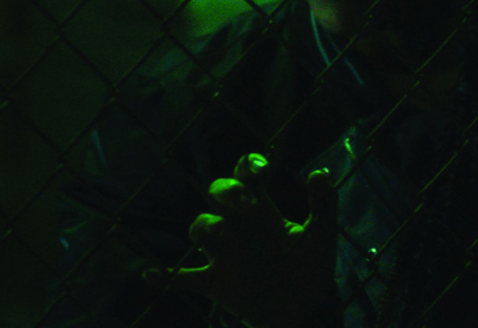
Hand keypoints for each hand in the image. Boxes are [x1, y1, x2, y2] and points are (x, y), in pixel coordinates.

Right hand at [143, 153, 337, 327]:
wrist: (307, 311)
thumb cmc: (313, 269)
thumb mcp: (323, 236)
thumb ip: (325, 205)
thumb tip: (321, 172)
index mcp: (264, 211)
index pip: (247, 177)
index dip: (248, 166)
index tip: (260, 170)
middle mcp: (241, 226)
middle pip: (220, 192)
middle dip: (228, 190)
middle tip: (247, 203)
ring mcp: (225, 253)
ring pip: (201, 226)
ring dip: (206, 225)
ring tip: (223, 234)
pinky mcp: (215, 282)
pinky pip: (182, 276)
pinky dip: (166, 275)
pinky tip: (152, 274)